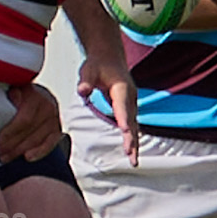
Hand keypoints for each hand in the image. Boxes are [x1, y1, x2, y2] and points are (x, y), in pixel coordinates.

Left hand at [0, 82, 62, 162]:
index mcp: (35, 95)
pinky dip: (39, 152)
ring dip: (19, 151)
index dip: (11, 131)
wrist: (34, 95)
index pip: (25, 119)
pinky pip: (49, 144)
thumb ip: (13, 93)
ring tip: (5, 157)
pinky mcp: (57, 130)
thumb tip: (13, 95)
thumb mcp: (12, 89)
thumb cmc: (18, 95)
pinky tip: (27, 157)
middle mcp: (48, 106)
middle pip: (29, 131)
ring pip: (36, 140)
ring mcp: (54, 119)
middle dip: (11, 144)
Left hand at [77, 49, 138, 165]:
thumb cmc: (98, 64)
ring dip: (134, 142)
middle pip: (131, 120)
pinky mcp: (128, 108)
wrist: (108, 57)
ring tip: (133, 160)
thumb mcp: (88, 70)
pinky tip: (130, 150)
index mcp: (122, 88)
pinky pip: (131, 124)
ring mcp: (131, 103)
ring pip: (134, 125)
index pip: (123, 106)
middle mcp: (130, 97)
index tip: (125, 131)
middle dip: (131, 139)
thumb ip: (86, 81)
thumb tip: (82, 91)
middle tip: (131, 156)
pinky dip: (131, 137)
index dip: (124, 118)